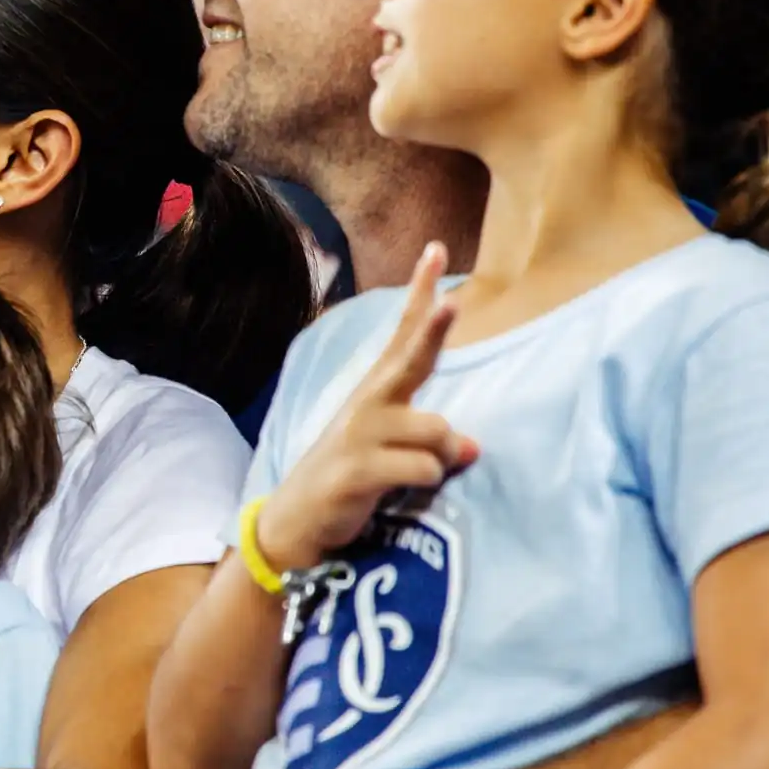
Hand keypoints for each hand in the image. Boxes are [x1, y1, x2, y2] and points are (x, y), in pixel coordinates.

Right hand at [257, 244, 473, 570]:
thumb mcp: (391, 445)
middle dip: (432, 330)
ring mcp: (359, 434)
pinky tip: (407, 488)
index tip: (437, 249)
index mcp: (377, 389)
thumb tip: (473, 448)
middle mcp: (368, 403)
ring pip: (434, 429)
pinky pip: (420, 468)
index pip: (403, 332)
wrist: (295, 519)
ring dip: (444, 454)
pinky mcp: (355, 470)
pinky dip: (429, 480)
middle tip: (453, 303)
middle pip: (409, 358)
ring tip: (423, 471)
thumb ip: (435, 441)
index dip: (420, 291)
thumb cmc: (352, 475)